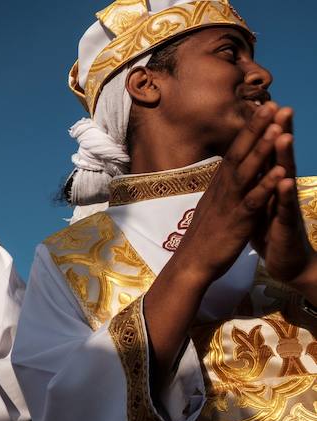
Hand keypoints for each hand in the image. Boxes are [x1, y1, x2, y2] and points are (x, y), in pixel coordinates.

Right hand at [174, 102, 288, 284]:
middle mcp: (223, 189)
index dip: (249, 130)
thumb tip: (227, 175)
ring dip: (262, 149)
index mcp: (219, 185)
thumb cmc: (203, 238)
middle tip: (270, 103)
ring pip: (247, 171)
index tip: (262, 109)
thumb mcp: (212, 207)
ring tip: (277, 127)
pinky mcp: (238, 220)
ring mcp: (230, 203)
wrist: (192, 264)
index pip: (235, 151)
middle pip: (240, 153)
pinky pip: (254, 200)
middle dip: (255, 128)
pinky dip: (267, 185)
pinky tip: (281, 172)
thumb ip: (222, 189)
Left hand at [251, 109, 316, 298]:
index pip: (267, 154)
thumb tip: (247, 162)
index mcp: (268, 184)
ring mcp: (285, 205)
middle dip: (280, 133)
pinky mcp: (286, 224)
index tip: (262, 107)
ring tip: (284, 135)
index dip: (264, 132)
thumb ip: (256, 182)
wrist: (286, 261)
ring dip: (285, 157)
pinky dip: (284, 193)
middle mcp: (280, 190)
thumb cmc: (270, 230)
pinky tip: (285, 180)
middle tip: (281, 107)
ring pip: (285, 177)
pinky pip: (285, 207)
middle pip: (280, 158)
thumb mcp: (258, 201)